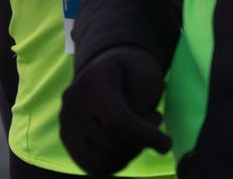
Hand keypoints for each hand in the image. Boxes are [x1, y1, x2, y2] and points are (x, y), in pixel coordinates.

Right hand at [60, 46, 170, 173]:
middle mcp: (73, 104)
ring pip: (102, 162)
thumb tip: (137, 134)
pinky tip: (127, 142)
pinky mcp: (68, 141)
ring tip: (140, 131)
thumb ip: (141, 103)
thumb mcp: (147, 73)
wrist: (107, 66)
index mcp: (94, 81)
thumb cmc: (133, 69)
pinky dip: (116, 162)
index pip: (117, 121)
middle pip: (111, 145)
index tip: (166, 143)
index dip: (144, 137)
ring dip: (129, 154)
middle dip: (141, 142)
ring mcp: (66, 124)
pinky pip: (94, 167)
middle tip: (154, 122)